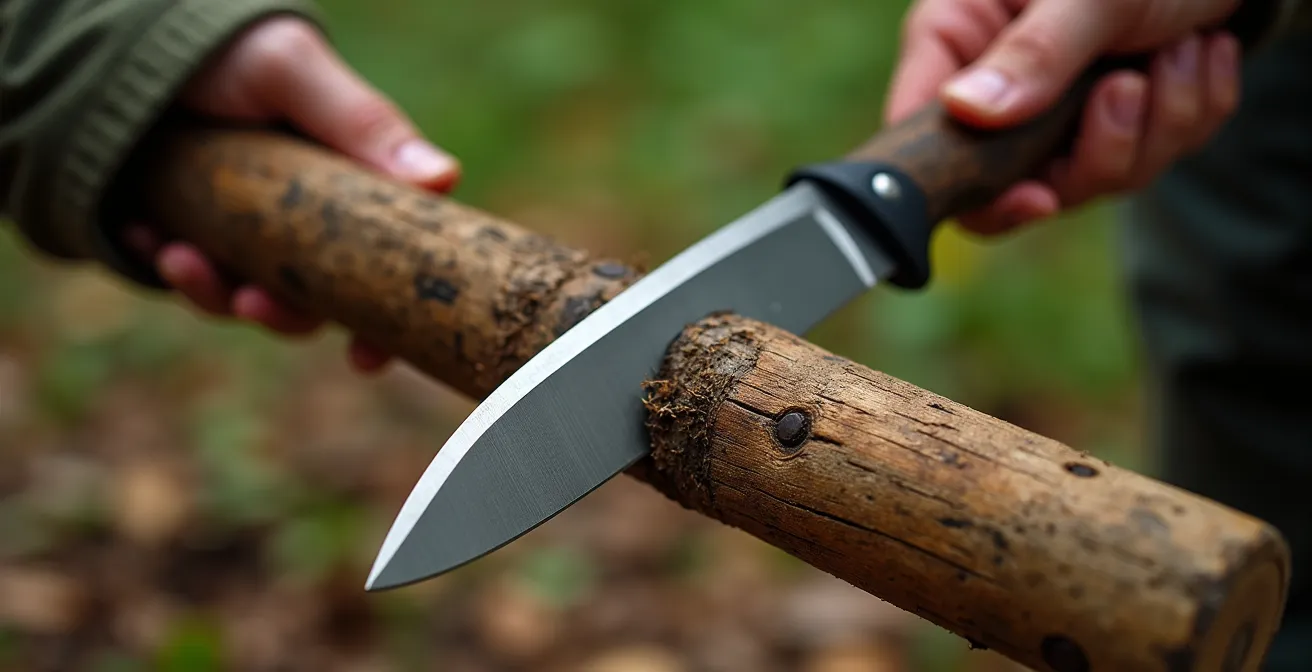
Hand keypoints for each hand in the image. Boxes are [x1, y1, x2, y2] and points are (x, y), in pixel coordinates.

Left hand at [122, 17, 460, 372]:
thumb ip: (364, 122)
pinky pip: (192, 279)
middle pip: (317, 300)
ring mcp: (254, 234)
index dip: (386, 323)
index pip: (389, 267)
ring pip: (251, 298)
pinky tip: (146, 233)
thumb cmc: (232, 46)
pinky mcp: (198, 239)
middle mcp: (313, 220)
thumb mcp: (294, 71)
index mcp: (357, 186)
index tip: (368, 358)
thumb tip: (445, 180)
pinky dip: (170, 267)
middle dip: (284, 315)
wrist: (132, 35)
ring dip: (215, 295)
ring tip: (178, 257)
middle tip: (251, 301)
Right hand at [884, 0, 1242, 234]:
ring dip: (1161, 120)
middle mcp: (996, 83)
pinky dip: (1191, 112)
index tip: (1037, 197)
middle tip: (1131, 85)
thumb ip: (1034, 52)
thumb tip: (965, 111)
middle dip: (1101, 147)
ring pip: (1095, 177)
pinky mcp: (1113, 122)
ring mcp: (1055, 110)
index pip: (923, 134)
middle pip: (1019, 181)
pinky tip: (1199, 54)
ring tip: (1181, 48)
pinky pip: (1152, 159)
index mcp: (958, 37)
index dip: (973, 186)